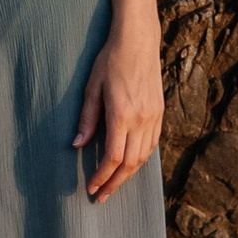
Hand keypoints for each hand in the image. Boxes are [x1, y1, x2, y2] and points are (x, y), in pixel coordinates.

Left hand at [75, 20, 162, 200]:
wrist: (139, 41)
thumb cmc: (110, 60)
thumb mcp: (92, 87)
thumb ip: (86, 118)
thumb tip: (77, 145)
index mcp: (122, 114)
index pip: (113, 157)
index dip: (102, 176)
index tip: (91, 187)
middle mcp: (141, 119)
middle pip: (130, 163)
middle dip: (115, 183)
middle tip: (101, 196)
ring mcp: (153, 116)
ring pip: (143, 157)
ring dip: (128, 174)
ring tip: (114, 185)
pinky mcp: (159, 112)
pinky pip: (152, 144)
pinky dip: (140, 159)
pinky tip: (130, 164)